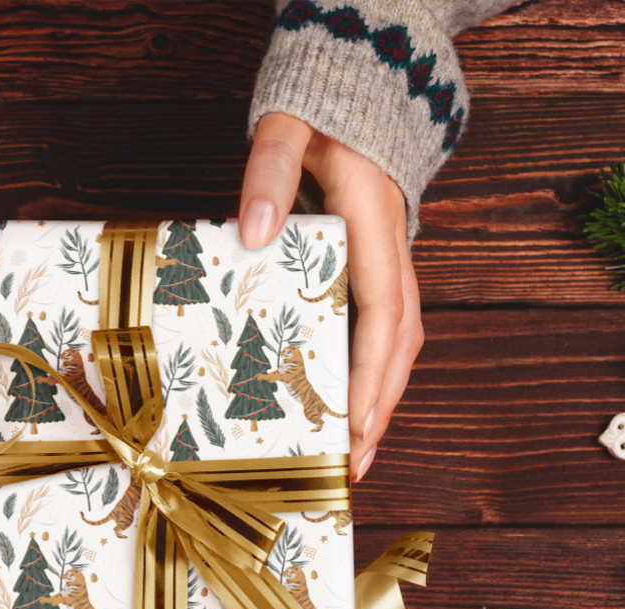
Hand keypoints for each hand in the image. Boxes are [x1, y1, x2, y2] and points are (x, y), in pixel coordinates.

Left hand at [238, 113, 423, 481]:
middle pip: (398, 347)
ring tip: (353, 454)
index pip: (383, 317)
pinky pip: (381, 334)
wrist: (355, 96)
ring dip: (379, 401)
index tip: (358, 426)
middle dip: (379, 409)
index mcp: (376, 232)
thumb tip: (254, 231)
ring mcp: (389, 267)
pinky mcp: (376, 272)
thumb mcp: (290, 131)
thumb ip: (270, 172)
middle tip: (354, 466)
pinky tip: (349, 407)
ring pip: (396, 347)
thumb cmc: (321, 118)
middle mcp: (392, 258)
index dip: (372, 376)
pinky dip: (371, 376)